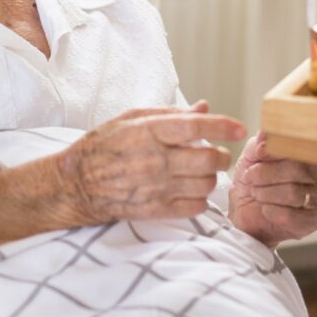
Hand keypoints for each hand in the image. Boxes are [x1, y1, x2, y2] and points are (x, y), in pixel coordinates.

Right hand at [65, 102, 240, 222]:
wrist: (75, 185)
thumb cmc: (102, 146)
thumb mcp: (131, 118)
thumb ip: (170, 113)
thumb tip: (204, 107)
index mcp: (148, 132)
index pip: (195, 126)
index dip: (223, 127)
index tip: (240, 129)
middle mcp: (154, 160)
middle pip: (208, 160)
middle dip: (220, 156)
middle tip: (216, 154)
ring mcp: (156, 187)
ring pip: (206, 184)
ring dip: (211, 178)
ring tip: (202, 172)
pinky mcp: (155, 209)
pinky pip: (195, 207)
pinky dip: (201, 198)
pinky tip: (191, 190)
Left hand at [228, 132, 316, 246]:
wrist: (245, 213)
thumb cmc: (253, 182)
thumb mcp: (250, 158)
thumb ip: (258, 144)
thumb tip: (265, 133)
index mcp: (309, 153)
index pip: (298, 147)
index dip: (274, 152)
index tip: (258, 155)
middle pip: (296, 170)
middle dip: (266, 175)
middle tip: (252, 180)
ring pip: (293, 193)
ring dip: (266, 195)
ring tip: (258, 194)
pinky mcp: (316, 220)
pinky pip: (291, 216)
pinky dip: (271, 212)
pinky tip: (266, 209)